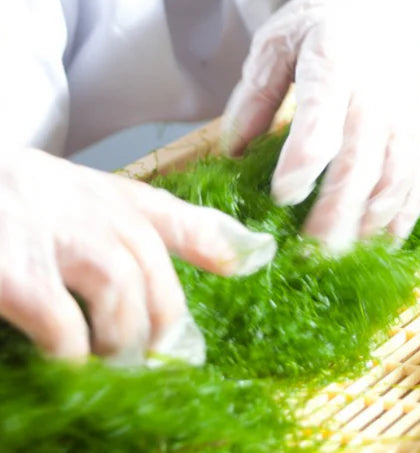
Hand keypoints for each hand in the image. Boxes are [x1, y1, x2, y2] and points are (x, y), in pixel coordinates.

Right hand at [0, 149, 274, 365]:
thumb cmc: (17, 202)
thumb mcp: (86, 198)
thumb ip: (156, 222)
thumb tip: (240, 254)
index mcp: (108, 194)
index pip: (174, 215)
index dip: (217, 239)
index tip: (254, 261)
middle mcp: (89, 207)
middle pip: (151, 269)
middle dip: (163, 322)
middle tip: (160, 362)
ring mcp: (50, 235)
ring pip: (118, 292)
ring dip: (123, 340)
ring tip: (117, 367)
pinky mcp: (13, 271)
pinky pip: (61, 322)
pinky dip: (72, 350)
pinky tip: (69, 362)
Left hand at [222, 0, 419, 253]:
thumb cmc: (319, 24)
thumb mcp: (275, 43)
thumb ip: (253, 97)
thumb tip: (230, 156)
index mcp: (334, 60)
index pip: (322, 119)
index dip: (302, 163)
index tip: (279, 197)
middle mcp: (377, 90)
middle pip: (362, 161)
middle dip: (335, 215)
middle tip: (306, 257)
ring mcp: (406, 111)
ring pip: (396, 177)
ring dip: (369, 224)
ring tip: (339, 261)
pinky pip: (419, 178)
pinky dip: (402, 215)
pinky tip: (379, 243)